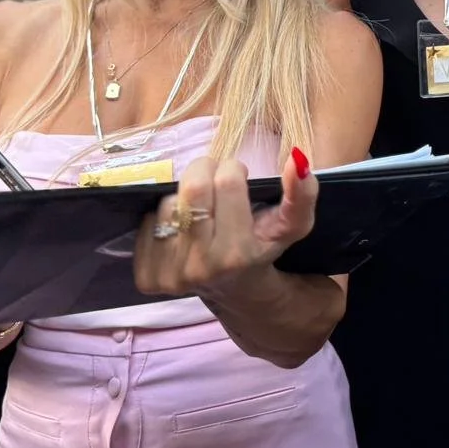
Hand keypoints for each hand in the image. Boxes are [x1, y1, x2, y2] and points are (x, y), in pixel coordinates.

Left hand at [135, 149, 315, 298]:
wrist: (236, 288)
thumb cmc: (263, 247)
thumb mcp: (292, 225)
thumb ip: (302, 193)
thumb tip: (298, 158)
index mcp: (238, 253)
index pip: (228, 182)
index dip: (234, 169)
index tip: (238, 176)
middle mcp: (202, 267)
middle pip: (193, 188)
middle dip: (204, 172)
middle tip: (214, 180)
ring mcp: (171, 275)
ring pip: (167, 204)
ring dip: (183, 199)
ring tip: (200, 212)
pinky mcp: (148, 278)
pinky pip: (146, 224)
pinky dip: (163, 219)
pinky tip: (181, 231)